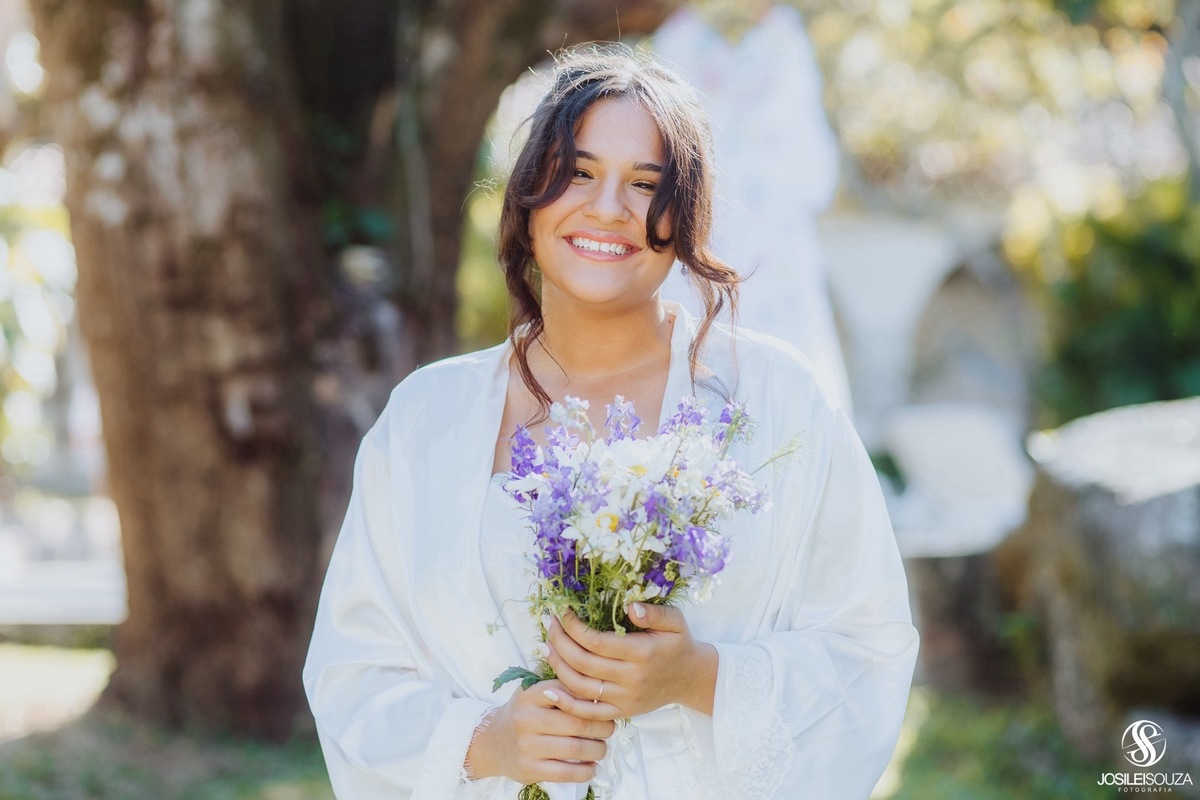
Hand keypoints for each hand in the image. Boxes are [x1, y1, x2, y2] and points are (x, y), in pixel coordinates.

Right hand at [466, 679, 617, 783]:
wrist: (494, 743)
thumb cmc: (524, 714)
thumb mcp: (534, 692)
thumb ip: (560, 685)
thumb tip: (595, 683)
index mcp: (530, 695)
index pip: (570, 693)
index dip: (593, 701)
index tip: (605, 706)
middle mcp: (526, 719)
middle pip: (577, 722)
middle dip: (602, 727)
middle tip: (610, 729)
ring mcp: (526, 746)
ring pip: (575, 747)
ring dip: (597, 749)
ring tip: (602, 748)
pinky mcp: (528, 769)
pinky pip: (566, 772)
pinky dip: (585, 771)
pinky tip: (592, 767)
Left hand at [545, 604, 717, 717]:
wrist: (690, 678)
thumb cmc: (678, 644)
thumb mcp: (675, 620)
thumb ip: (654, 612)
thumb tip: (630, 607)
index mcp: (642, 653)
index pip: (597, 642)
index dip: (574, 627)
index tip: (563, 612)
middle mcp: (631, 678)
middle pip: (583, 662)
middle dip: (560, 641)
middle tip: (549, 624)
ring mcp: (625, 699)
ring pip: (580, 686)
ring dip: (557, 666)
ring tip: (546, 646)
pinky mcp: (622, 712)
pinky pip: (588, 712)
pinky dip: (565, 702)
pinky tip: (549, 688)